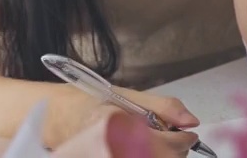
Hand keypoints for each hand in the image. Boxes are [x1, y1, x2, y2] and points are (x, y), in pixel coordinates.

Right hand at [43, 84, 200, 154]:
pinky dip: (147, 157)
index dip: (184, 140)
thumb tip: (191, 121)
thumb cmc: (86, 103)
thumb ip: (162, 107)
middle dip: (173, 150)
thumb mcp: (124, 95)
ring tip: (151, 142)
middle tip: (169, 136)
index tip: (188, 134)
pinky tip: (140, 150)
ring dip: (161, 156)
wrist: (56, 119)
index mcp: (118, 127)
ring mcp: (110, 157)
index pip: (168, 144)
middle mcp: (113, 150)